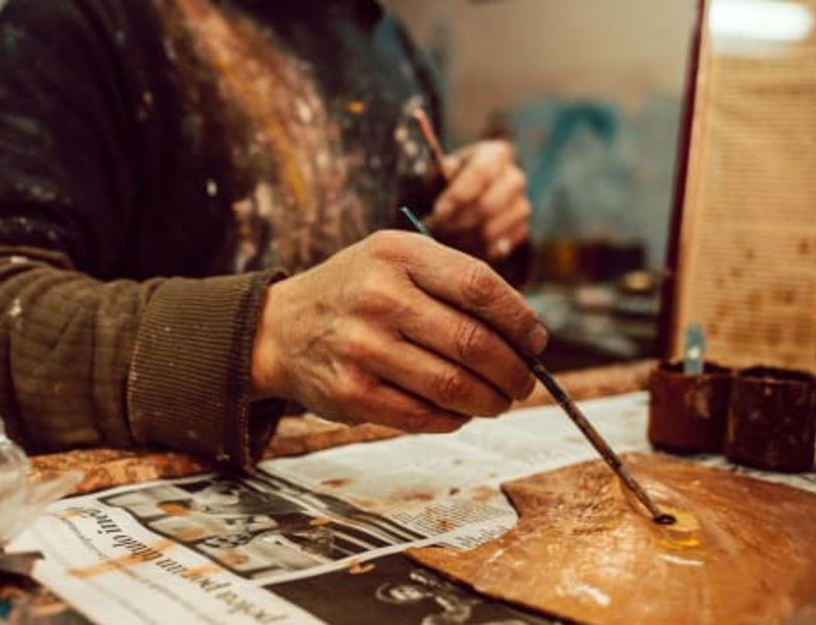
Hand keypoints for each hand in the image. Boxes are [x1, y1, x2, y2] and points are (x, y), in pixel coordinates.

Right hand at [250, 231, 547, 432]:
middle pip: (474, 342)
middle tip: (524, 382)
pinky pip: (423, 416)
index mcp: (397, 254)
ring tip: (499, 401)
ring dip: (490, 401)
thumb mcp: (395, 260)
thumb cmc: (356, 292)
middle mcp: (378, 296)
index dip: (520, 320)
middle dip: (514, 371)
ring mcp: (362, 347)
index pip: (480, 287)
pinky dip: (454, 419)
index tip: (536, 342)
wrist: (279, 328)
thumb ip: (454, 282)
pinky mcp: (352, 393)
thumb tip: (526, 337)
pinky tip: (460, 412)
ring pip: (454, 386)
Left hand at [427, 141, 530, 259]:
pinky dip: (472, 251)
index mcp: (496, 154)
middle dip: (456, 222)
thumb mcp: (437, 172)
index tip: (437, 211)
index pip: (482, 173)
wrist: (459, 202)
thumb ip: (438, 174)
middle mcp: (514, 178)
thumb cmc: (444, 183)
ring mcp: (521, 207)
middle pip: (488, 206)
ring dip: (460, 240)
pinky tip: (455, 247)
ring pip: (491, 231)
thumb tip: (445, 173)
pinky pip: (496, 248)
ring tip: (439, 240)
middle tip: (431, 231)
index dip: (458, 195)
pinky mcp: (520, 232)